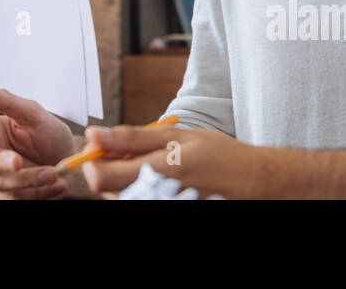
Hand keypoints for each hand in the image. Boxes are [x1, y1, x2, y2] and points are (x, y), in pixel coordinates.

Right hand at [0, 85, 77, 198]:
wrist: (67, 161)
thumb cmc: (47, 133)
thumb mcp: (32, 114)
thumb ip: (6, 101)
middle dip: (3, 163)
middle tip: (20, 161)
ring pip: (0, 186)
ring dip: (28, 181)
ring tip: (54, 174)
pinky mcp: (2, 200)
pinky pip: (12, 201)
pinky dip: (37, 194)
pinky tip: (57, 185)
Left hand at [79, 124, 258, 198]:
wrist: (253, 183)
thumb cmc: (217, 154)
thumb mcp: (177, 136)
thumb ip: (132, 137)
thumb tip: (95, 134)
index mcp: (157, 172)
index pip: (99, 178)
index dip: (92, 160)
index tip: (100, 145)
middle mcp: (155, 197)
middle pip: (105, 190)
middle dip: (107, 167)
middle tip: (126, 152)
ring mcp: (161, 208)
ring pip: (120, 196)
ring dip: (123, 178)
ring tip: (150, 163)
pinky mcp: (166, 212)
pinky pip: (138, 202)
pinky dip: (138, 189)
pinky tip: (157, 177)